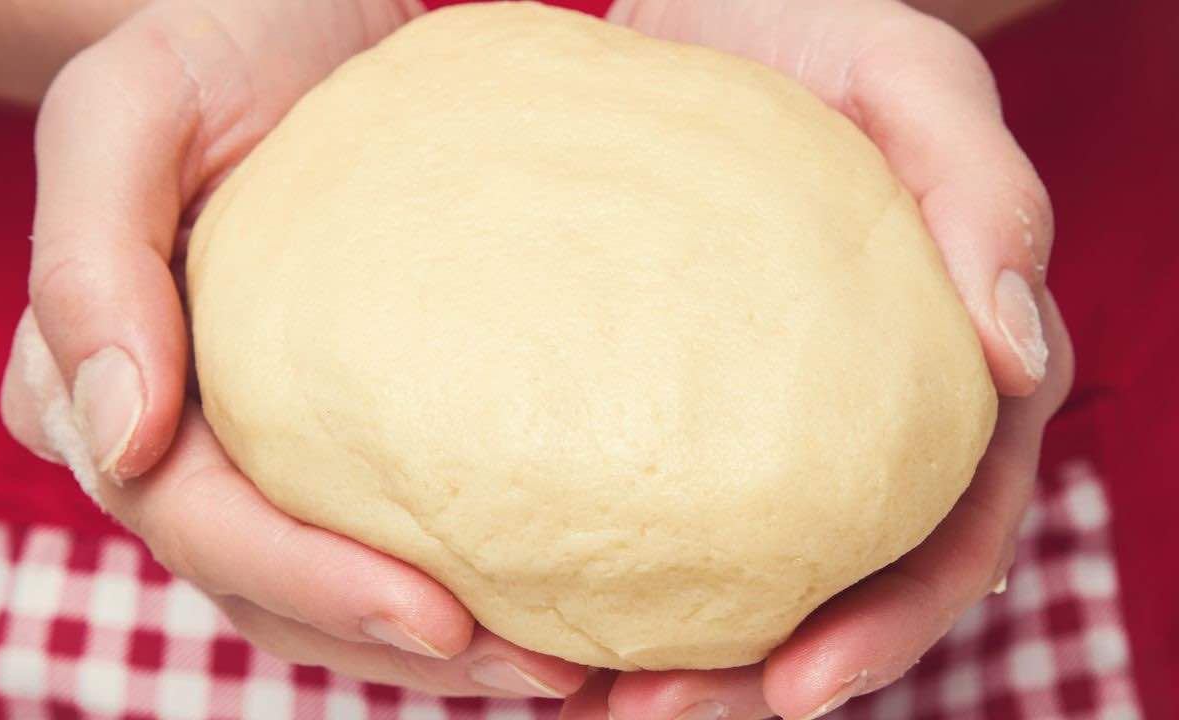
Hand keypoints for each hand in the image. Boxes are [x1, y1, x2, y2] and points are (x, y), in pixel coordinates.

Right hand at [0, 0, 585, 698]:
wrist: (288, 18)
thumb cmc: (212, 47)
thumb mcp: (127, 108)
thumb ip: (91, 263)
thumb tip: (117, 439)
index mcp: (103, 382)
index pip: (195, 520)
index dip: (308, 581)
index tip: (434, 615)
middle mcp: (172, 436)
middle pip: (269, 587)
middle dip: (396, 644)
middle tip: (539, 671)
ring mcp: (251, 441)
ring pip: (323, 589)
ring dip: (434, 645)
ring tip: (562, 666)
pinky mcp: (330, 428)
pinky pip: (377, 526)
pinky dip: (454, 578)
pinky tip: (541, 597)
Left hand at [559, 1, 1072, 717]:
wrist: (718, 10)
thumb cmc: (823, 33)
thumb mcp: (916, 80)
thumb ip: (985, 196)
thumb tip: (1019, 353)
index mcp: (950, 379)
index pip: (947, 537)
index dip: (885, 630)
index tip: (792, 689)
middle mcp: (867, 419)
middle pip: (835, 588)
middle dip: (753, 677)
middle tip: (646, 716)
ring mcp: (774, 415)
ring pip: (742, 568)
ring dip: (676, 650)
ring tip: (580, 695)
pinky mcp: (685, 391)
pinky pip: (657, 493)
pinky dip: (614, 560)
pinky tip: (539, 592)